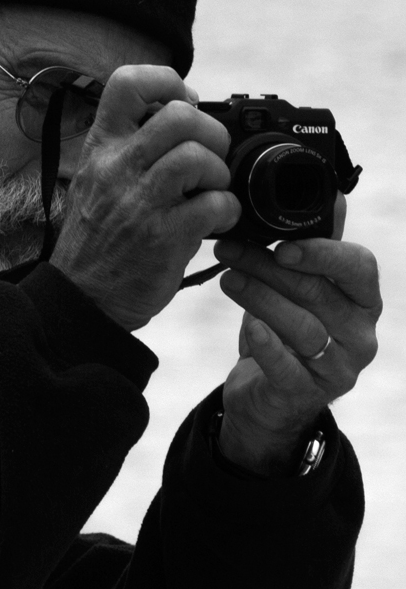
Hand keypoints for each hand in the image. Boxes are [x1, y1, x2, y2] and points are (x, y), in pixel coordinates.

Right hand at [50, 66, 240, 330]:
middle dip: (210, 133)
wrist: (82, 297)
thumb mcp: (95, 179)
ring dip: (218, 174)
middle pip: (178, 116)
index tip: (183, 101)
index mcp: (100, 147)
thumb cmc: (95, 237)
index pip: (126, 83)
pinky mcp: (163, 236)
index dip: (165, 81)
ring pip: (198, 157)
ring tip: (210, 191)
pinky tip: (214, 221)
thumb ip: (128, 145)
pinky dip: (226, 211)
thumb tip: (180, 109)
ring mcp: (139, 202)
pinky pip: (215, 204)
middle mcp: (116, 168)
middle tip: (210, 155)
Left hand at [215, 200, 380, 475]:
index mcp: (362, 299)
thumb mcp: (299, 284)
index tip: (281, 244)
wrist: (267, 394)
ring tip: (226, 277)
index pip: (359, 268)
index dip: (322, 253)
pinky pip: (289, 368)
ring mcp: (338, 367)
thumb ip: (313, 244)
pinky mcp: (307, 393)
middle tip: (228, 249)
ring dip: (260, 297)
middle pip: (319, 293)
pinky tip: (248, 327)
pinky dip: (268, 346)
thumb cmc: (284, 328)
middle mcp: (360, 333)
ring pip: (303, 327)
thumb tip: (332, 194)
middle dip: (269, 268)